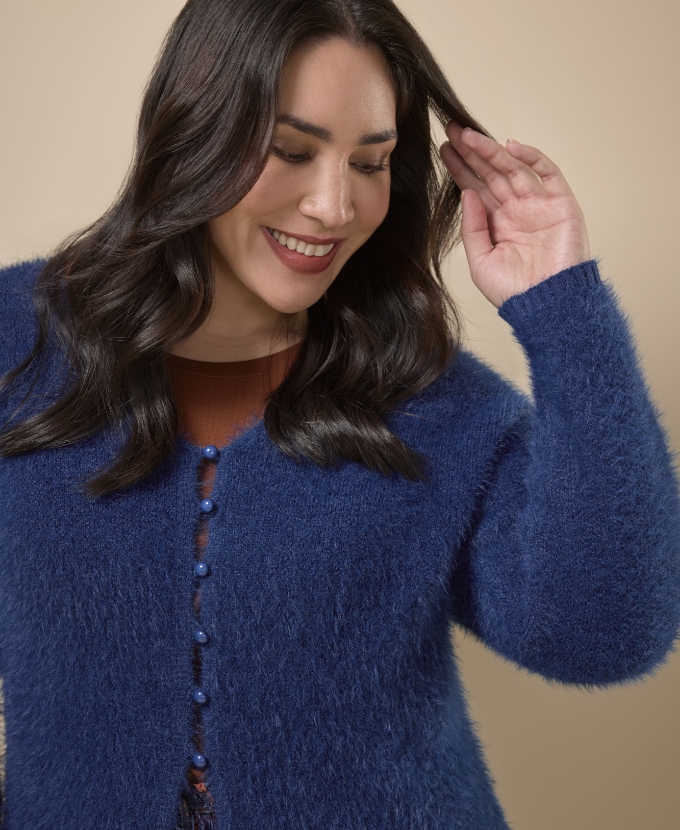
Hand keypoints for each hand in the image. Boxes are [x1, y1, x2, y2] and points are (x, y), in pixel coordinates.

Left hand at [439, 123, 590, 307]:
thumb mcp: (481, 261)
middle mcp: (517, 211)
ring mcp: (539, 205)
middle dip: (472, 153)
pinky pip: (547, 173)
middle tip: (451, 131)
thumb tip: (467, 194)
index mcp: (497, 224)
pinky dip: (531, 157)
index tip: (444, 150)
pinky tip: (509, 146)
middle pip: (491, 174)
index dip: (461, 169)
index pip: (476, 189)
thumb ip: (472, 228)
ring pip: (513, 169)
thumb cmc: (513, 291)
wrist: (546, 304)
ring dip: (491, 151)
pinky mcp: (561, 204)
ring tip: (468, 135)